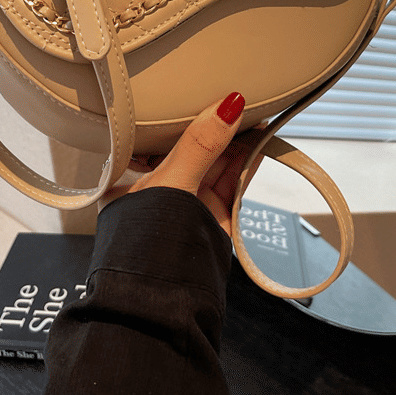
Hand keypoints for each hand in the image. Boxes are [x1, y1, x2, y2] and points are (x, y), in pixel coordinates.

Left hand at [102, 92, 261, 235]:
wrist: (164, 303)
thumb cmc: (146, 244)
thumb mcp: (171, 181)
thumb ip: (200, 144)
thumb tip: (228, 105)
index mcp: (136, 176)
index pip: (166, 133)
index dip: (191, 111)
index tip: (214, 91)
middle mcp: (163, 187)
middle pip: (197, 145)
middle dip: (221, 123)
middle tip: (246, 96)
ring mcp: (190, 202)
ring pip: (219, 162)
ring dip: (240, 139)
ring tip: (258, 111)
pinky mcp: (214, 218)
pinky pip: (233, 182)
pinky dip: (248, 162)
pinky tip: (259, 141)